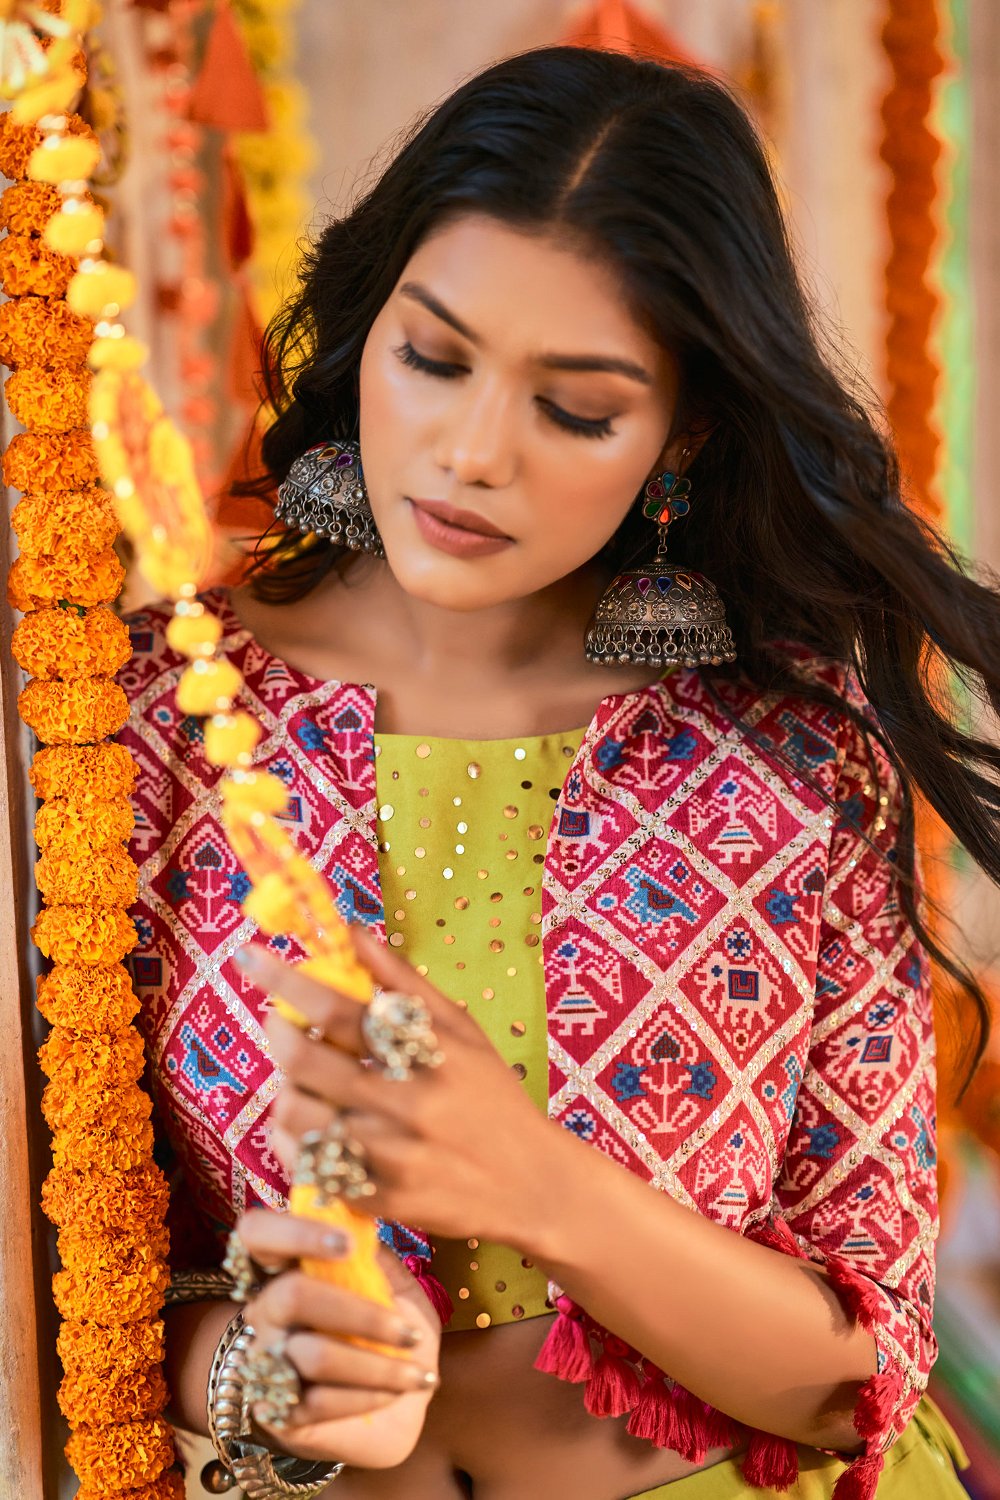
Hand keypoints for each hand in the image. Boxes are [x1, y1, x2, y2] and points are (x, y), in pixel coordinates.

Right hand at [237, 1208, 440, 1467]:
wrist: (395, 1407)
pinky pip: (318, 1403)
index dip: (295, 1232)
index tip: (348, 1243)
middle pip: (291, 1295)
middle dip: (361, 1314)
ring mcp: (265, 1363)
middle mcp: (265, 1311)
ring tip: (419, 1374)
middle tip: (410, 1333)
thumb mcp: (395, 1287)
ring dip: (378, 1366)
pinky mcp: (278, 1413)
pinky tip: (395, 1394)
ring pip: (313, 1355)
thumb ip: (378, 1256)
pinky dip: (367, 1397)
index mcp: (287, 1268)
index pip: (257, 1234)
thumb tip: (368, 1218)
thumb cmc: (391, 1333)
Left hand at [239, 924, 560, 1246]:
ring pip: (296, 1114)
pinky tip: (311, 1125)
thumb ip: (403, 982)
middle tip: (277, 1020)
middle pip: (306, 1060)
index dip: (287, 981)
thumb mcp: (461, 1029)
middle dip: (277, 1031)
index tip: (250, 958)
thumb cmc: (492, 1096)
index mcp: (428, 1053)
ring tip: (301, 1079)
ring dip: (283, 1088)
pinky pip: (307, 1166)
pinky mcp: (379, 1200)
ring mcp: (390, 1157)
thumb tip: (352, 931)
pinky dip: (294, 1139)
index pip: (341, 1009)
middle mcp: (408, 1104)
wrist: (532, 1185)